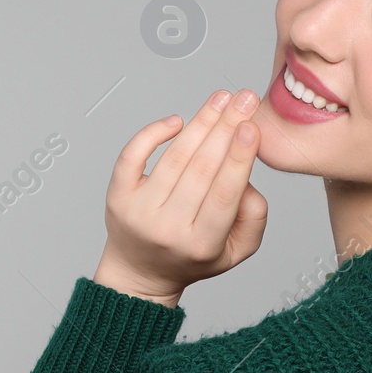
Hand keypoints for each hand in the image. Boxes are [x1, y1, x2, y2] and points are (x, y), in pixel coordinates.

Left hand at [93, 88, 267, 304]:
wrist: (140, 273)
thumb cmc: (191, 257)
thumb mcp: (236, 251)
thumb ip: (253, 218)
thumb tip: (246, 176)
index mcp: (202, 244)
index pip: (224, 194)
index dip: (238, 158)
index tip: (250, 127)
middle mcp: (167, 228)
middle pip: (201, 169)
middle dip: (225, 128)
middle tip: (243, 99)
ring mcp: (139, 211)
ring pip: (173, 158)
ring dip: (199, 123)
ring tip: (220, 100)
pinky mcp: (118, 197)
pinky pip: (132, 156)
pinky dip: (152, 134)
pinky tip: (177, 120)